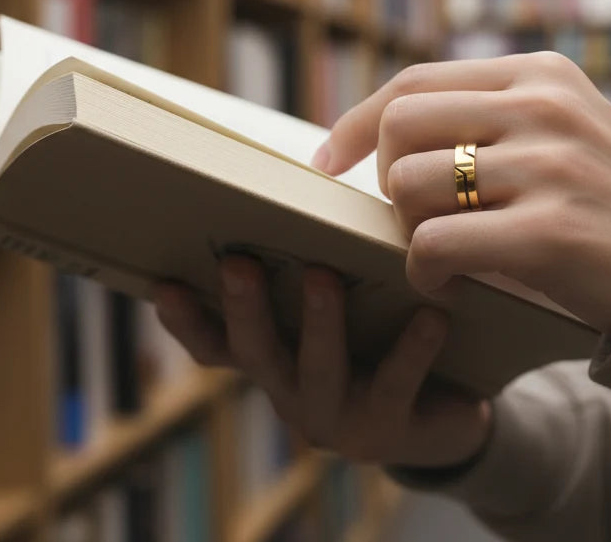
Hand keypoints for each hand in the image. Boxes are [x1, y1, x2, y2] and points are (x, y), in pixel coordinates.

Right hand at [154, 257, 492, 468]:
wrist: (446, 420)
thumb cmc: (384, 344)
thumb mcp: (346, 311)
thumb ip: (317, 269)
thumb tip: (310, 182)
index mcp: (274, 361)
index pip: (214, 345)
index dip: (185, 320)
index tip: (164, 283)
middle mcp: (292, 394)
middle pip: (256, 353)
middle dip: (245, 307)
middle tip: (238, 262)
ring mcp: (336, 418)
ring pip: (318, 369)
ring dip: (318, 323)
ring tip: (322, 276)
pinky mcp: (388, 429)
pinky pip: (395, 384)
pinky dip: (412, 348)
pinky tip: (431, 315)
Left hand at [313, 51, 610, 335]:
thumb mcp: (567, 131)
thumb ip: (494, 117)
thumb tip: (387, 132)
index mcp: (542, 75)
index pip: (416, 81)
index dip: (357, 121)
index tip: (328, 161)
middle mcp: (543, 107)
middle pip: (400, 125)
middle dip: (383, 180)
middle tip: (408, 219)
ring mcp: (549, 166)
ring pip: (410, 184)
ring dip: (407, 231)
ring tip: (439, 254)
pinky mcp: (549, 231)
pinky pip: (433, 244)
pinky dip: (423, 273)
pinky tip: (449, 286)